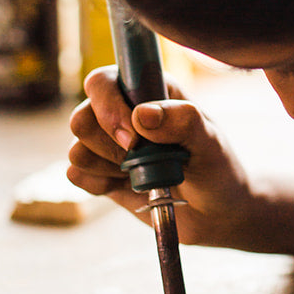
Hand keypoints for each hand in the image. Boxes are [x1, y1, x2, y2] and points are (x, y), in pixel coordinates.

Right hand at [67, 66, 257, 246]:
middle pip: (81, 118)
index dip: (109, 108)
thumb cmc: (217, 167)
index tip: (135, 138)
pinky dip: (101, 185)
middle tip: (142, 160)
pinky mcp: (100, 172)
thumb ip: (182, 121)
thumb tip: (142, 115)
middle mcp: (120, 111)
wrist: (216, 212)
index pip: (103, 82)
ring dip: (110, 168)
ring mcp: (107, 142)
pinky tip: (127, 187)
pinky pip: (76, 174)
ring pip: (77, 149)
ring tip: (143, 174)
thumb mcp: (210, 142)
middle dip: (110, 146)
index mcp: (146, 89)